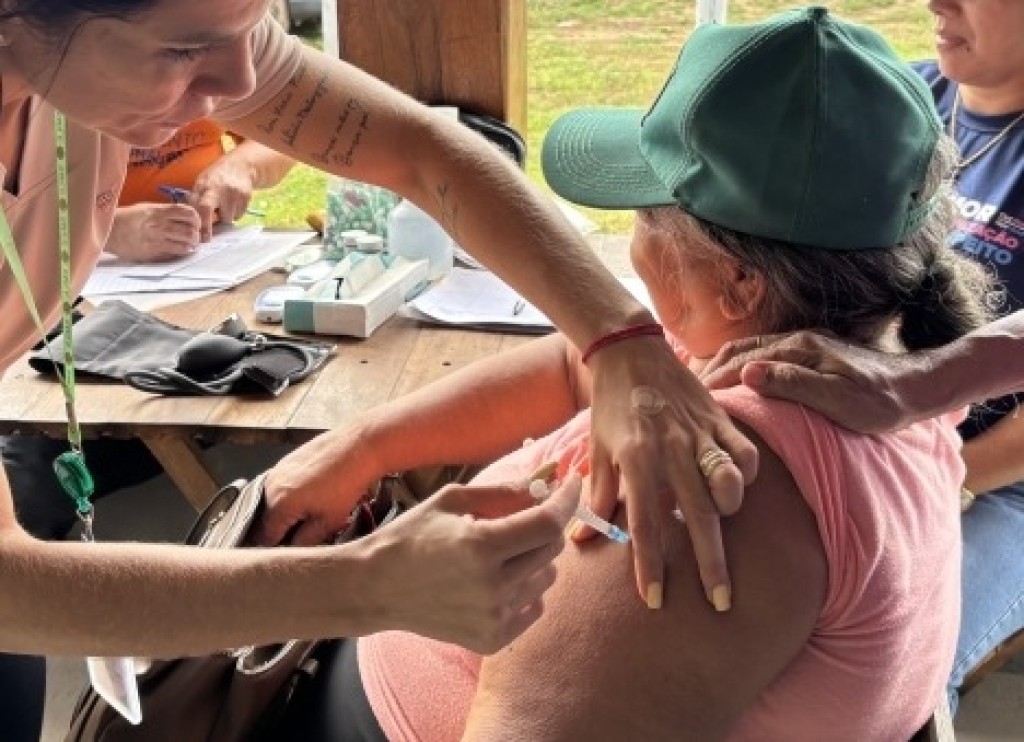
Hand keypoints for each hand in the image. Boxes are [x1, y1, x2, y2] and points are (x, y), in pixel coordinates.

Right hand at [105, 203, 201, 261]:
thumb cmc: (128, 218)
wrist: (109, 231)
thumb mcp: (147, 208)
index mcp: (158, 211)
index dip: (196, 219)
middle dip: (196, 235)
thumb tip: (186, 216)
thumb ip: (166, 212)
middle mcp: (159, 225)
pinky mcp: (153, 253)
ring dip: (191, 245)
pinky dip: (182, 252)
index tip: (196, 223)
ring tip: (190, 245)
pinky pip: (174, 253)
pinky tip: (181, 250)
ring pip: (185, 244)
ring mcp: (156, 240)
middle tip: (195, 236)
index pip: (188, 213)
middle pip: (190, 231)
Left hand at [190, 156, 257, 240]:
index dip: (197, 222)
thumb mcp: (203, 183)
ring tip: (224, 208)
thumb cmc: (217, 177)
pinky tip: (234, 204)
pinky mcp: (246, 198)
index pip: (199, 206)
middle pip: (210, 211)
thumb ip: (196, 199)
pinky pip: (238, 216)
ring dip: (224, 218)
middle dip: (207, 228)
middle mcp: (219, 189)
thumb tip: (187, 219)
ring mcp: (234, 194)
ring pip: (227, 218)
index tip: (195, 235)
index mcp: (205, 185)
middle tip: (205, 240)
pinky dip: (234, 214)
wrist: (242, 165)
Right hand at [253, 429, 379, 546]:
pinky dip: (291, 495)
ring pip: (274, 501)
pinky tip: (312, 495)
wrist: (360, 446)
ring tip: (311, 513)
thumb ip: (305, 540)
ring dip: (287, 511)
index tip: (286, 553)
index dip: (275, 549)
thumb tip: (293, 549)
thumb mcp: (329, 521)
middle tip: (302, 534)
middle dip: (281, 530)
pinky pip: (281, 485)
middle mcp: (271, 486)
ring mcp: (278, 469)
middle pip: (267, 518)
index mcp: (278, 504)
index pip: (264, 537)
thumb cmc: (346, 484)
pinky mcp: (287, 460)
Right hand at [355, 475, 580, 653]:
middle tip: (522, 518)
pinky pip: (534, 607)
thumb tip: (545, 483)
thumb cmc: (411, 536)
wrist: (375, 588)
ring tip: (499, 554)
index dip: (566, 501)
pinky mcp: (492, 639)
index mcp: (481, 546)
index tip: (571, 484)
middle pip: (552, 549)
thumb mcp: (452, 500)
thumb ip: (503, 493)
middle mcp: (492, 586)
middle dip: (544, 526)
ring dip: (534, 559)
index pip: (548, 524)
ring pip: (547, 578)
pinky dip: (525, 589)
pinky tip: (495, 581)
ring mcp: (493, 617)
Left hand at [584, 335, 757, 610]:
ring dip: (730, 516)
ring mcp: (700, 433)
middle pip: (697, 516)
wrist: (630, 349)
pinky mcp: (720, 419)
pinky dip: (745, 477)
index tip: (653, 599)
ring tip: (726, 539)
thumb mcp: (597, 448)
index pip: (645, 523)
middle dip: (710, 563)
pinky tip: (736, 493)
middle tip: (720, 602)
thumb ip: (597, 495)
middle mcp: (672, 448)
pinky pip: (744, 455)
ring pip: (727, 485)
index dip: (649, 565)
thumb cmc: (610, 404)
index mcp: (637, 457)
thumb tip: (581, 540)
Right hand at [700, 331, 914, 433]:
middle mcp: (795, 340)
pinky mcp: (809, 352)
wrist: (916, 386)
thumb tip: (747, 374)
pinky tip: (731, 380)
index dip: (713, 381)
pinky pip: (760, 354)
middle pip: (738, 350)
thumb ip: (792, 384)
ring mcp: (802, 344)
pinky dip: (736, 365)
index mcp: (798, 349)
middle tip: (683, 394)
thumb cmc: (879, 401)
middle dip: (708, 369)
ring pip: (747, 349)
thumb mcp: (838, 399)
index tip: (689, 400)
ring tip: (698, 388)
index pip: (741, 362)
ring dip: (720, 366)